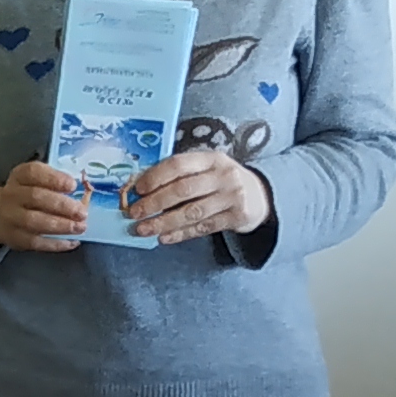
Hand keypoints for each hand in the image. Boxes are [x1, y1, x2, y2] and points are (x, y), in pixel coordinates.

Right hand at [0, 162, 89, 252]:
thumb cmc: (25, 194)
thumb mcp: (34, 181)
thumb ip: (54, 182)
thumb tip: (82, 192)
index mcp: (19, 176)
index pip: (33, 172)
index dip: (54, 178)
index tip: (73, 185)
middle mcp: (11, 195)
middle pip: (36, 197)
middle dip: (62, 205)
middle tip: (82, 212)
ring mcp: (11, 218)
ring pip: (35, 222)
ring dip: (61, 225)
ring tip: (80, 227)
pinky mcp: (15, 239)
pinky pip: (36, 243)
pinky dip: (56, 244)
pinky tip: (73, 242)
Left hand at [121, 150, 270, 245]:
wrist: (261, 196)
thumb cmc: (222, 181)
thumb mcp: (208, 169)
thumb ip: (181, 174)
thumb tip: (141, 187)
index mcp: (211, 158)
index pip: (178, 164)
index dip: (155, 177)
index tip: (137, 189)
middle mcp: (223, 175)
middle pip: (182, 190)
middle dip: (154, 203)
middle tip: (134, 213)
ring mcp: (232, 197)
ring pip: (191, 212)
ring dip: (163, 222)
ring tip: (143, 229)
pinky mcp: (237, 217)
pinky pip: (202, 228)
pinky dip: (181, 234)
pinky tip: (164, 238)